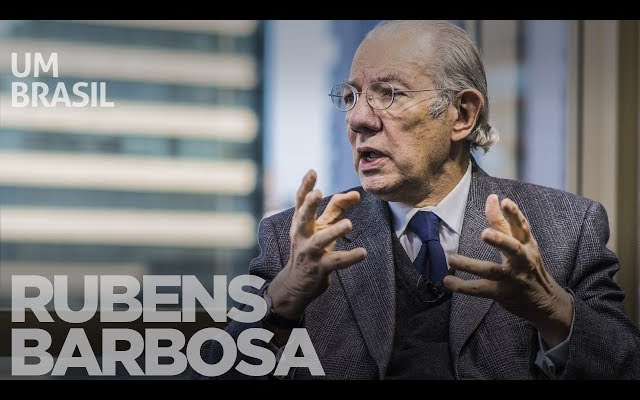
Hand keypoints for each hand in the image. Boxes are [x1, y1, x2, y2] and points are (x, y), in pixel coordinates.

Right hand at [267, 170, 367, 320]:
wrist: (298, 283)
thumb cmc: (312, 248)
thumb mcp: (321, 227)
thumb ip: (337, 208)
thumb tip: (356, 193)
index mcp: (301, 222)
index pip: (301, 201)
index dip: (305, 186)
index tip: (312, 171)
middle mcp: (302, 235)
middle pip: (303, 217)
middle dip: (309, 205)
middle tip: (318, 193)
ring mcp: (309, 252)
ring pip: (320, 241)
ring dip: (334, 231)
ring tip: (348, 224)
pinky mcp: (319, 268)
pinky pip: (336, 262)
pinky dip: (350, 257)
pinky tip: (363, 253)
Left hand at [444, 194, 573, 347]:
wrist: (545, 301)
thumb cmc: (528, 265)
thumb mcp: (522, 243)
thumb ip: (504, 222)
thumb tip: (492, 197)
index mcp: (528, 244)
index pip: (522, 227)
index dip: (514, 214)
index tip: (504, 201)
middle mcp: (522, 260)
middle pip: (513, 249)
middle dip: (500, 241)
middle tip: (485, 234)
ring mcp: (512, 278)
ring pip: (491, 271)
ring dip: (471, 265)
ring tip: (451, 259)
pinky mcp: (502, 293)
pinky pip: (480, 289)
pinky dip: (463, 286)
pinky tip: (448, 280)